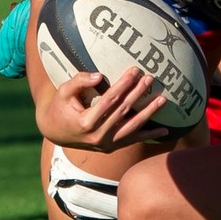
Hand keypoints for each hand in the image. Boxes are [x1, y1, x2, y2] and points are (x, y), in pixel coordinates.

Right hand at [39, 65, 169, 150]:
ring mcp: (106, 145)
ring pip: (132, 127)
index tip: (134, 71)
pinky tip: (165, 131)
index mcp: (86, 122)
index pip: (110, 100)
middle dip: (137, 93)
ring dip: (149, 113)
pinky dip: (148, 135)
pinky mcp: (111, 148)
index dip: (123, 85)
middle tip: (149, 78)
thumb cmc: (60, 107)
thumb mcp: (63, 92)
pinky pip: (132, 140)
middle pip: (123, 111)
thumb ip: (79, 81)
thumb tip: (99, 75)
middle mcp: (98, 136)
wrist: (55, 132)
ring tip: (162, 99)